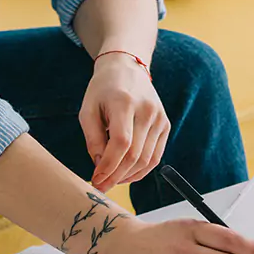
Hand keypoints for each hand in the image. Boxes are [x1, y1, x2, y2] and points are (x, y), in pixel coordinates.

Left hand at [79, 52, 169, 192]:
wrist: (126, 68)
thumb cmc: (102, 90)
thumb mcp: (88, 110)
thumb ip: (93, 139)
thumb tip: (101, 167)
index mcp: (125, 102)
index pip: (121, 143)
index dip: (109, 166)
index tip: (95, 180)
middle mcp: (147, 110)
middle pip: (135, 154)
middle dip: (116, 176)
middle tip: (102, 186)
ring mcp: (159, 117)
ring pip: (147, 159)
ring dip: (128, 176)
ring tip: (112, 180)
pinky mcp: (165, 124)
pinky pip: (155, 156)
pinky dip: (141, 170)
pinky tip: (126, 174)